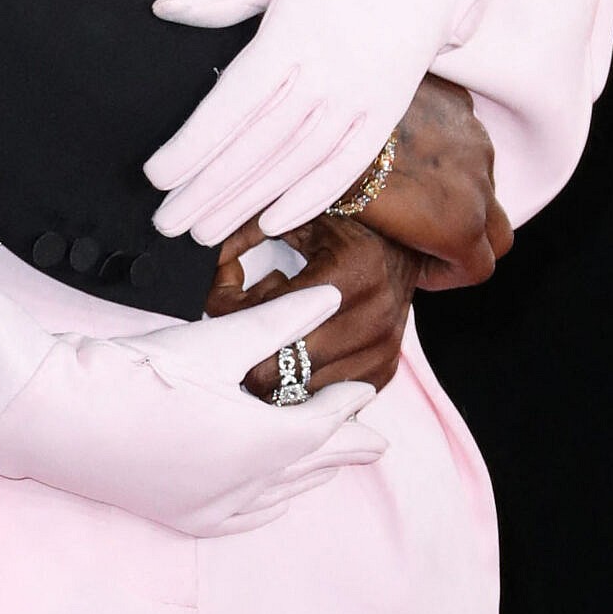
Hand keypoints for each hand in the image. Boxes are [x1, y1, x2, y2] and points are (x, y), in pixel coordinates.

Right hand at [0, 284, 387, 538]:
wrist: (52, 415)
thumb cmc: (132, 373)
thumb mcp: (211, 342)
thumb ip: (275, 323)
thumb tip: (329, 298)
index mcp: (258, 444)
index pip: (320, 427)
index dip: (344, 408)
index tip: (362, 393)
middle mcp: (242, 487)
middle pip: (308, 465)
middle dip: (342, 449)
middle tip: (373, 442)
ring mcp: (209, 507)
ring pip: (280, 494)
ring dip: (309, 475)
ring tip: (334, 463)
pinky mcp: (177, 516)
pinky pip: (242, 519)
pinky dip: (268, 505)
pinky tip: (274, 501)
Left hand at [146, 0, 498, 243]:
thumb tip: (168, 11)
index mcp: (291, 34)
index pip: (232, 103)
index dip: (193, 146)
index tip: (157, 176)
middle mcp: (326, 72)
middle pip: (257, 144)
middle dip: (208, 189)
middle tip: (167, 223)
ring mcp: (361, 95)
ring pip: (295, 162)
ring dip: (248, 202)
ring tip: (205, 231)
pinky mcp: (387, 110)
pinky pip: (346, 164)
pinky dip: (311, 196)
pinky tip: (274, 221)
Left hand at [205, 212, 420, 392]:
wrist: (405, 247)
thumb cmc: (343, 226)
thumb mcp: (297, 216)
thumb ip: (246, 231)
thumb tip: (207, 260)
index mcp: (353, 269)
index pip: (270, 313)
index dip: (230, 310)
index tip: (217, 299)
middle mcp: (374, 315)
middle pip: (280, 364)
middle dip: (244, 351)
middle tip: (232, 329)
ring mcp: (382, 350)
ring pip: (297, 390)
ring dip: (271, 368)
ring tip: (268, 334)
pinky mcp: (382, 373)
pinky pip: (321, 397)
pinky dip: (297, 380)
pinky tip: (294, 349)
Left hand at [348, 75, 510, 291]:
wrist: (322, 110)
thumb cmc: (332, 177)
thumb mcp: (370, 230)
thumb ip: (406, 245)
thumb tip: (401, 251)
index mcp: (458, 224)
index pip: (482, 267)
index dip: (449, 274)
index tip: (419, 267)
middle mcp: (478, 182)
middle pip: (498, 230)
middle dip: (469, 240)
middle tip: (424, 236)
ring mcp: (472, 139)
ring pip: (482, 178)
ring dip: (458, 189)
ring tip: (410, 183)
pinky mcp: (459, 104)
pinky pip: (465, 135)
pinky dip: (446, 147)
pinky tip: (407, 144)